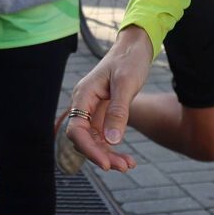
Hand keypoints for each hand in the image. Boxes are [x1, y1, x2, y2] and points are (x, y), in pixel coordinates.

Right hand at [60, 25, 154, 173]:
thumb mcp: (126, 84)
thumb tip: (112, 141)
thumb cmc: (129, 60)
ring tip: (128, 165)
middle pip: (85, 138)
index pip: (77, 130)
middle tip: (124, 167)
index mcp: (84, 95)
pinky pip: (104, 135)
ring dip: (109, 154)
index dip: (89, 149)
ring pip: (94, 140)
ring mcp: (93, 109)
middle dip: (102, 155)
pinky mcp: (104, 112)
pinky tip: (127, 157)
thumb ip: (118, 112)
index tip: (107, 163)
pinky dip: (114, 147)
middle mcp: (85, 104)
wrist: (136, 47)